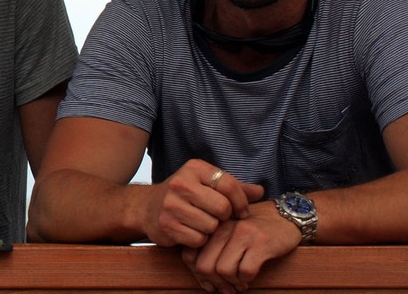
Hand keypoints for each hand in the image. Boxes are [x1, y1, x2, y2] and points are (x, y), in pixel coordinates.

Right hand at [144, 159, 263, 247]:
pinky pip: (198, 239)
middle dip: (224, 217)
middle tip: (217, 218)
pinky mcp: (166, 224)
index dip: (240, 202)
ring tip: (201, 223)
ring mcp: (171, 204)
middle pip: (222, 208)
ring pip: (211, 226)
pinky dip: (198, 240)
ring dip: (210, 230)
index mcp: (194, 168)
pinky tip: (190, 232)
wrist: (147, 207)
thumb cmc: (185, 196)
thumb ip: (234, 188)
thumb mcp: (207, 185)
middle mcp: (181, 183)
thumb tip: (261, 191)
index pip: (229, 185)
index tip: (240, 212)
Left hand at [181, 201, 301, 292]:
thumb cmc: (253, 230)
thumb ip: (212, 250)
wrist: (284, 216)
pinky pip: (246, 270)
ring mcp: (242, 234)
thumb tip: (204, 281)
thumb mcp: (228, 234)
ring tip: (239, 284)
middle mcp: (224, 228)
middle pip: (204, 266)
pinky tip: (248, 278)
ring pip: (224, 270)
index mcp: (211, 227)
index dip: (198, 276)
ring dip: (231, 283)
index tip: (209, 284)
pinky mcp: (261, 243)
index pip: (190, 256)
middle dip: (215, 283)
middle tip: (226, 289)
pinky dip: (246, 279)